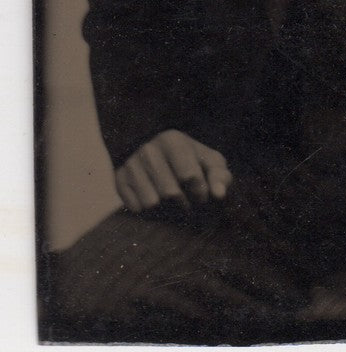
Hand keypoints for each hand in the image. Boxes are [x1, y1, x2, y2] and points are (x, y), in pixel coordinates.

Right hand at [114, 129, 232, 212]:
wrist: (157, 154)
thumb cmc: (190, 161)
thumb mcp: (209, 162)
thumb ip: (220, 176)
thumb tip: (219, 194)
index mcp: (173, 140)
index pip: (189, 176)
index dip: (199, 192)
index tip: (201, 195)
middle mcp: (149, 149)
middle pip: (170, 193)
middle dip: (183, 203)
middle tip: (186, 201)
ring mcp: (131, 164)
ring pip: (151, 203)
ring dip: (165, 209)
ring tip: (170, 201)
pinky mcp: (118, 180)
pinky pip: (135, 208)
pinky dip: (147, 211)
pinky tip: (154, 198)